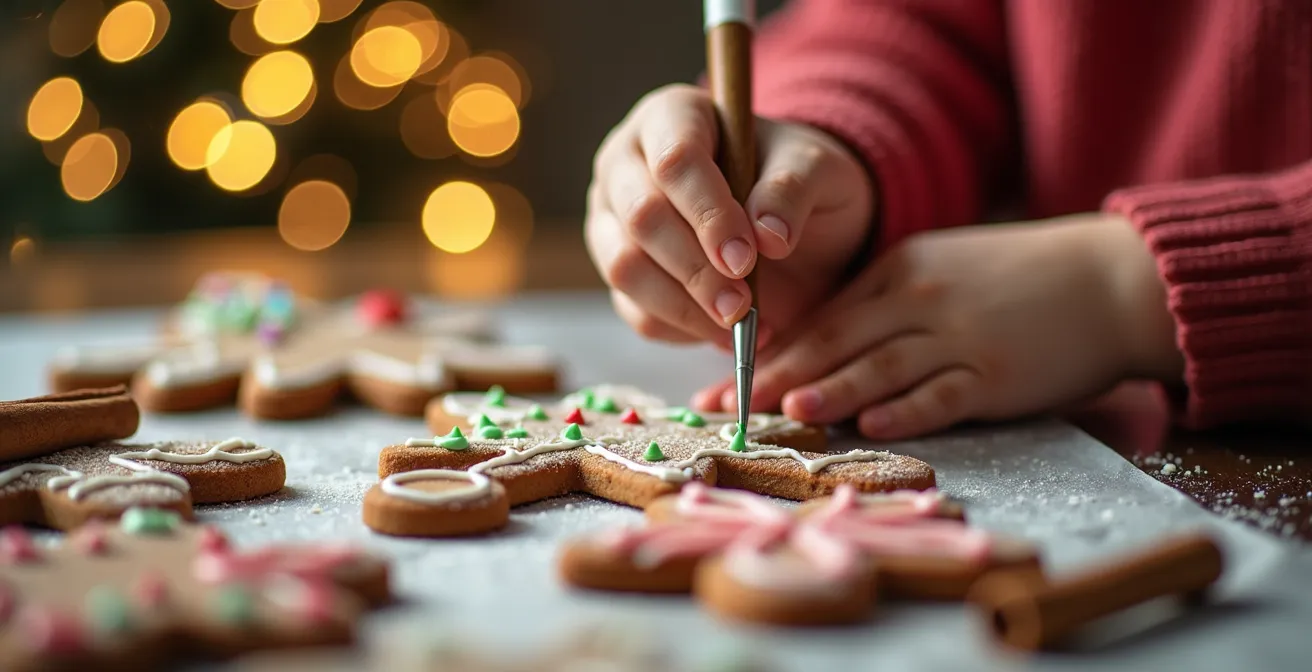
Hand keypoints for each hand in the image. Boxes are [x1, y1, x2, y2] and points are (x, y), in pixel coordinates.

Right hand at [585, 84, 874, 347]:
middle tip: (742, 304)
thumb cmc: (799, 180)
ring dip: (682, 306)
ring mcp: (614, 219)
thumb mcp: (818, 169)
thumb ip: (794, 189)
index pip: (673, 158)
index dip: (707, 212)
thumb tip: (768, 235)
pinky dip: (680, 329)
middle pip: (641, 217)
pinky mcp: (620, 270)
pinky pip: (634, 309)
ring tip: (738, 322)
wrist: (797, 225)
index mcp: (673, 115)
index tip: (745, 258)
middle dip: (695, 269)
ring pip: (625, 267)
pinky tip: (725, 332)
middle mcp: (628, 162)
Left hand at [694, 214, 1183, 438]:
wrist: (1110, 279)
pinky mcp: (996, 374)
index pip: (821, 318)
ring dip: (832, 390)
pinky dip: (908, 412)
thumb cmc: (1017, 280)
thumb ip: (882, 306)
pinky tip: (875, 426)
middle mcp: (919, 300)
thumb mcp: (939, 271)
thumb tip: (819, 350)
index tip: (723, 381)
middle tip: (730, 408)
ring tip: (788, 413)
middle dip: (777, 378)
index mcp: (897, 271)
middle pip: (835, 342)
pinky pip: (943, 395)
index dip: (769, 353)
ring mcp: (958, 337)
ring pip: (880, 367)